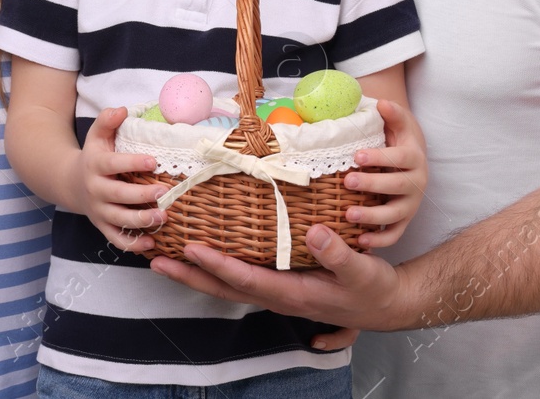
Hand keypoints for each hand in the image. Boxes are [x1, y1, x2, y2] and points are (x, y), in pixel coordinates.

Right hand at [78, 107, 166, 252]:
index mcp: (95, 165)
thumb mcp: (96, 135)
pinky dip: (133, 245)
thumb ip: (107, 121)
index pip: (113, 164)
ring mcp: (99, 211)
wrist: (71, 183)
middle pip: (117, 196)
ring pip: (118, 221)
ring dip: (141, 222)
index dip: (132, 163)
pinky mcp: (102, 226)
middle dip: (141, 196)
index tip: (153, 161)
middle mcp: (96, 190)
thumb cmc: (94, 156)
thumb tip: (123, 110)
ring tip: (163, 218)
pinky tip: (152, 243)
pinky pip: (116, 240)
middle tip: (164, 193)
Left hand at [149, 224, 403, 330]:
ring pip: (227, 286)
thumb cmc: (372, 288)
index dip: (217, 264)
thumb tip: (314, 232)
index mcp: (293, 294)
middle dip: (189, 274)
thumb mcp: (361, 270)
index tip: (191, 248)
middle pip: (224, 288)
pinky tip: (200, 260)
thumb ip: (337, 253)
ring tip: (165, 258)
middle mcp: (277, 297)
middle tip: (155, 260)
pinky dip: (214, 270)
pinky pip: (238, 280)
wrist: (384, 306)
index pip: (245, 279)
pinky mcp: (278, 286)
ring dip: (195, 273)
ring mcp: (276, 293)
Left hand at [345, 97, 427, 248]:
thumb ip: (392, 113)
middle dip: (372, 184)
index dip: (380, 157)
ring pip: (396, 214)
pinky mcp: (405, 220)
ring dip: (373, 216)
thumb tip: (381, 103)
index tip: (357, 155)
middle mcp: (417, 182)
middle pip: (397, 185)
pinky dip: (380, 240)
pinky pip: (395, 234)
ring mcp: (411, 204)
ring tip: (349, 214)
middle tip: (347, 181)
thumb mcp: (399, 122)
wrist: (411, 159)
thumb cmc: (397, 138)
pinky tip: (360, 241)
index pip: (400, 157)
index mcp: (414, 157)